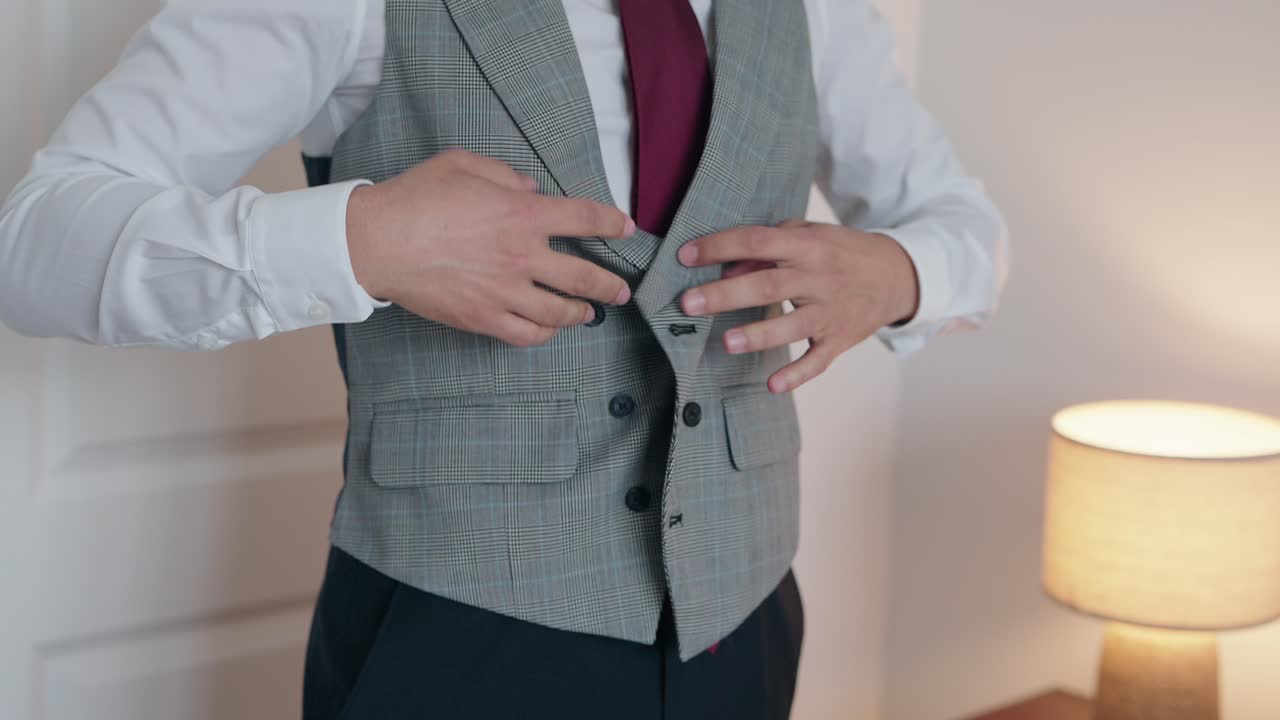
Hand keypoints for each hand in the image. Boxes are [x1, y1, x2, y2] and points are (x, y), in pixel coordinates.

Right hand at [346, 149, 635, 346]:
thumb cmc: (415, 198)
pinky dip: (544, 334)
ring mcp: (504, 292)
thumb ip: (505, 174)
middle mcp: (522, 256)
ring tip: (588, 313)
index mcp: (522, 213)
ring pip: (560, 313)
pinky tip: (549, 329)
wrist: (376, 242)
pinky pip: (526, 335)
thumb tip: (530, 189)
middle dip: (610, 285)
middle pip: (585, 276)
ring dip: (581, 313)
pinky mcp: (483, 318)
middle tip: (622, 290)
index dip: (611, 223)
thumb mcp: (463, 163)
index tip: (625, 228)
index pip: (584, 219)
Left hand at [678, 220, 919, 392]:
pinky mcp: (840, 340)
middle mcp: (820, 278)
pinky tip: (773, 385)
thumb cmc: (840, 252)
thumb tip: (726, 268)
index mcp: (809, 246)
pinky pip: (818, 361)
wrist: (897, 275)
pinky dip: (797, 374)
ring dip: (759, 334)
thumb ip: (768, 248)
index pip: (759, 242)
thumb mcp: (808, 236)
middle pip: (770, 285)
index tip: (686, 255)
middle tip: (688, 303)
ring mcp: (832, 312)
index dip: (721, 246)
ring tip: (726, 342)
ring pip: (793, 325)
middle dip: (727, 295)